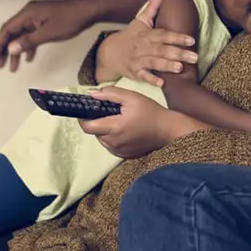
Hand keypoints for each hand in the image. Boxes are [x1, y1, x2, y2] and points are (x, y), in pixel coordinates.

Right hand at [0, 0, 97, 71]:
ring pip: (22, 35)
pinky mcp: (45, 21)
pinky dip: (29, 46)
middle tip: (1, 66)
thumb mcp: (48, 33)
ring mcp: (37, 17)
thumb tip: (10, 48)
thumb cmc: (69, 20)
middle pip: (12, 33)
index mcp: (27, 13)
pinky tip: (29, 58)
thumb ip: (28, 41)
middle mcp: (29, 13)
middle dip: (5, 50)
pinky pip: (32, 34)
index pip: (7, 29)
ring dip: (17, 50)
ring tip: (13, 67)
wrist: (88, 11)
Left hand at [78, 86, 199, 158]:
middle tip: (109, 112)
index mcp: (114, 127)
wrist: (168, 130)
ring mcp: (119, 151)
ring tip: (119, 120)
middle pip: (95, 132)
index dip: (83, 118)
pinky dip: (113, 138)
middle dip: (97, 121)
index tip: (86, 110)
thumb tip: (92, 95)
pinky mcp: (124, 155)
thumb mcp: (132, 97)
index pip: (87, 126)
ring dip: (105, 130)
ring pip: (102, 139)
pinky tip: (125, 130)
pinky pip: (111, 145)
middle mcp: (114, 142)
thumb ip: (110, 94)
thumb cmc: (151, 112)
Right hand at [96, 0, 197, 86]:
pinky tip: (162, 84)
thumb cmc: (130, 35)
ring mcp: (138, 60)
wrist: (109, 52)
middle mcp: (143, 47)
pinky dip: (151, 80)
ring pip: (154, 62)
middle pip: (162, 49)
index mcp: (147, 34)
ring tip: (181, 68)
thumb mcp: (141, 20)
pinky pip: (143, 77)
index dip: (177, 37)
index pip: (164, 34)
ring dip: (167, 65)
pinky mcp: (134, 72)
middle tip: (195, 57)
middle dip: (178, 53)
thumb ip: (153, 6)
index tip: (192, 40)